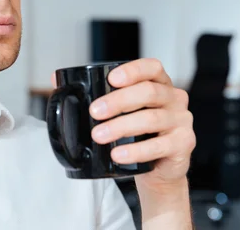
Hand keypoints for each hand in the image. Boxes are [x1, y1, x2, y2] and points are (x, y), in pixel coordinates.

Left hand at [86, 59, 195, 192]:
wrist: (159, 170)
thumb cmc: (137, 135)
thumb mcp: (119, 112)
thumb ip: (93, 94)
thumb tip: (55, 79)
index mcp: (159, 84)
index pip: (152, 68)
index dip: (133, 70)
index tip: (111, 78)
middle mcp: (174, 98)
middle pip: (149, 92)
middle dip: (118, 101)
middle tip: (94, 111)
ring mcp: (182, 121)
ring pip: (152, 119)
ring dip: (121, 127)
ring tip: (99, 135)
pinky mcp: (184, 144)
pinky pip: (159, 146)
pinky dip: (136, 150)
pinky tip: (118, 154)